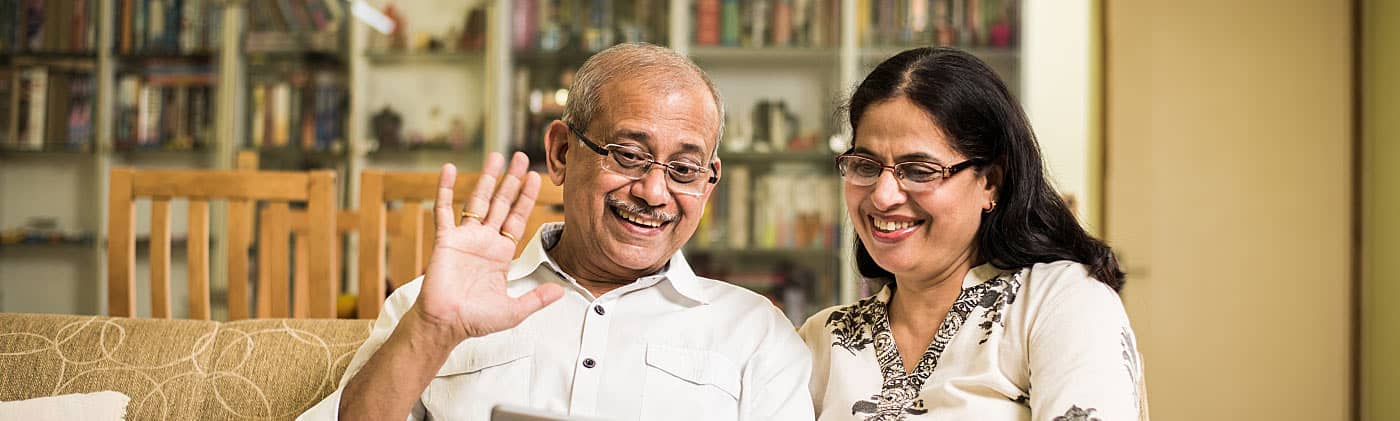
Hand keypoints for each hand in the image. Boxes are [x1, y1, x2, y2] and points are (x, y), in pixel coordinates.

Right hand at [411, 152, 564, 343]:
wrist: (446, 324)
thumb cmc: (476, 319)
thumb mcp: (514, 310)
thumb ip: (536, 299)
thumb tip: (560, 291)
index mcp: (502, 253)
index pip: (518, 218)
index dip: (527, 198)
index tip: (536, 177)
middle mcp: (485, 241)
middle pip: (501, 203)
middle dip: (511, 180)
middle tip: (521, 157)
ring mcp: (465, 238)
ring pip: (477, 201)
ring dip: (486, 179)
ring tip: (495, 156)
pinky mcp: (445, 240)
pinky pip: (443, 210)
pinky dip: (444, 190)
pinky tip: (448, 170)